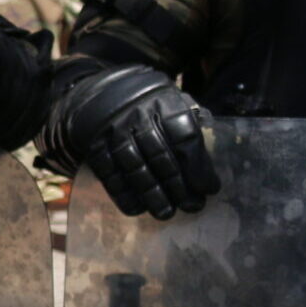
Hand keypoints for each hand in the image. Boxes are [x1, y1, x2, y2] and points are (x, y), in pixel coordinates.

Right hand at [59, 64, 217, 218]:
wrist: (102, 94)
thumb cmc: (150, 105)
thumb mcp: (173, 101)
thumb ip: (193, 122)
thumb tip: (210, 153)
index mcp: (164, 104)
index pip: (185, 137)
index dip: (198, 166)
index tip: (209, 189)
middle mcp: (138, 116)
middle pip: (161, 156)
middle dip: (178, 186)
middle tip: (192, 206)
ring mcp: (114, 132)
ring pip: (135, 167)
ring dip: (151, 194)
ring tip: (166, 213)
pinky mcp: (95, 146)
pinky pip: (109, 174)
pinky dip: (123, 194)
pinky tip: (137, 208)